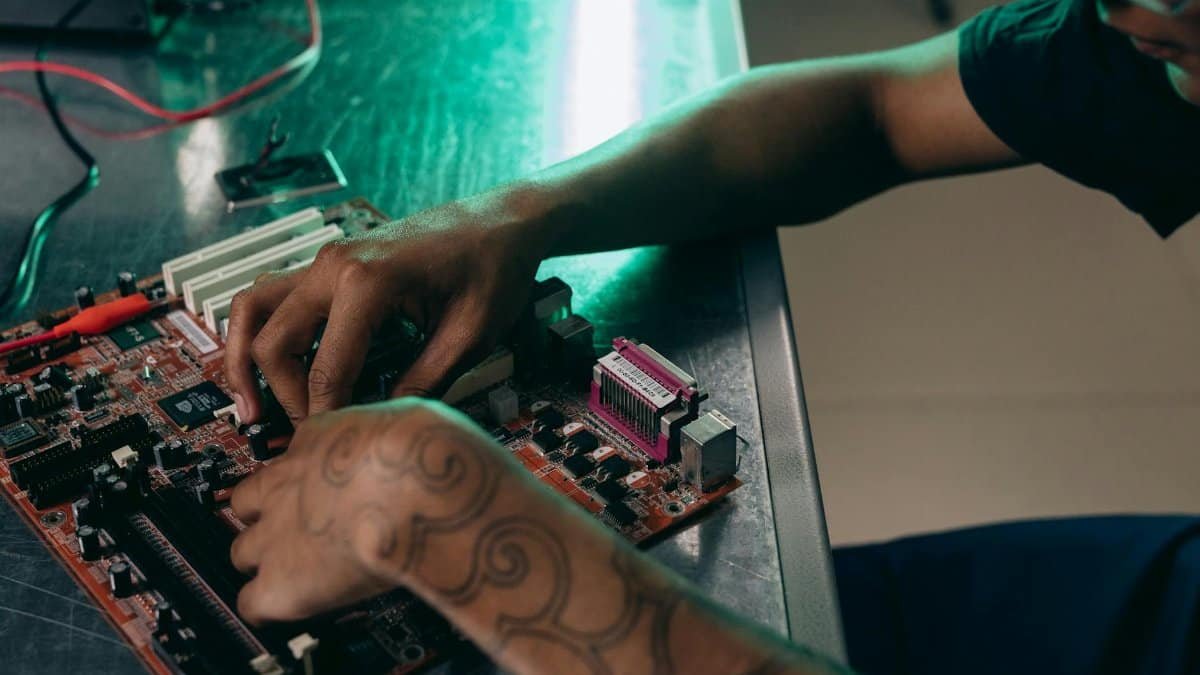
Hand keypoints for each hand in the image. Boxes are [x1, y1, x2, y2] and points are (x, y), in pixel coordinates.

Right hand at [223, 186, 560, 423]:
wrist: (502, 222)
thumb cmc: (493, 269)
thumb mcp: (470, 335)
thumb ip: (423, 382)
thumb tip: (380, 425)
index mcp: (369, 282)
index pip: (327, 369)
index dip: (327, 417)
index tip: (335, 447)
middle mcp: (334, 265)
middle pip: (274, 341)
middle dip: (285, 396)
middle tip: (309, 434)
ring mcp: (327, 260)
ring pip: (255, 309)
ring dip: (246, 358)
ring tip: (251, 407)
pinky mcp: (331, 263)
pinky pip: (274, 295)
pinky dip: (261, 330)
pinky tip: (270, 367)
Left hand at [228, 397, 506, 623]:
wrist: (421, 488)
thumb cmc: (430, 453)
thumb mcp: (410, 420)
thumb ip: (396, 435)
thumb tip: (413, 435)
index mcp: (321, 438)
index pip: (295, 457)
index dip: (310, 478)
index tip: (328, 488)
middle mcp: (287, 483)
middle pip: (246, 502)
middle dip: (270, 518)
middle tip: (305, 532)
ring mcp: (275, 533)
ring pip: (241, 552)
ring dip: (268, 563)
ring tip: (301, 573)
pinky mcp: (279, 583)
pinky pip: (252, 603)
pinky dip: (268, 607)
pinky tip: (297, 605)